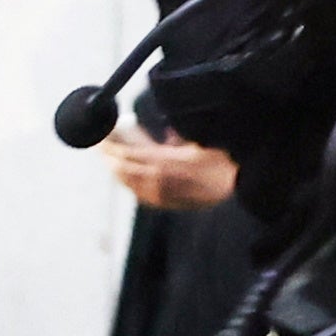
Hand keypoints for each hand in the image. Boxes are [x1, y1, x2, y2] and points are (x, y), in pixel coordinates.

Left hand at [99, 129, 238, 213]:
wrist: (234, 186)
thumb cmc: (220, 161)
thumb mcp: (195, 143)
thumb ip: (174, 139)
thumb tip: (165, 132)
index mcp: (163, 161)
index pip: (126, 153)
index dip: (110, 145)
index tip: (101, 135)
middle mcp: (156, 179)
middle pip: (121, 167)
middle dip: (108, 155)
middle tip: (100, 144)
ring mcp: (159, 194)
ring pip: (127, 181)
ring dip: (116, 168)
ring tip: (109, 157)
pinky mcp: (164, 203)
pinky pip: (137, 192)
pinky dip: (127, 181)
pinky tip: (124, 176)